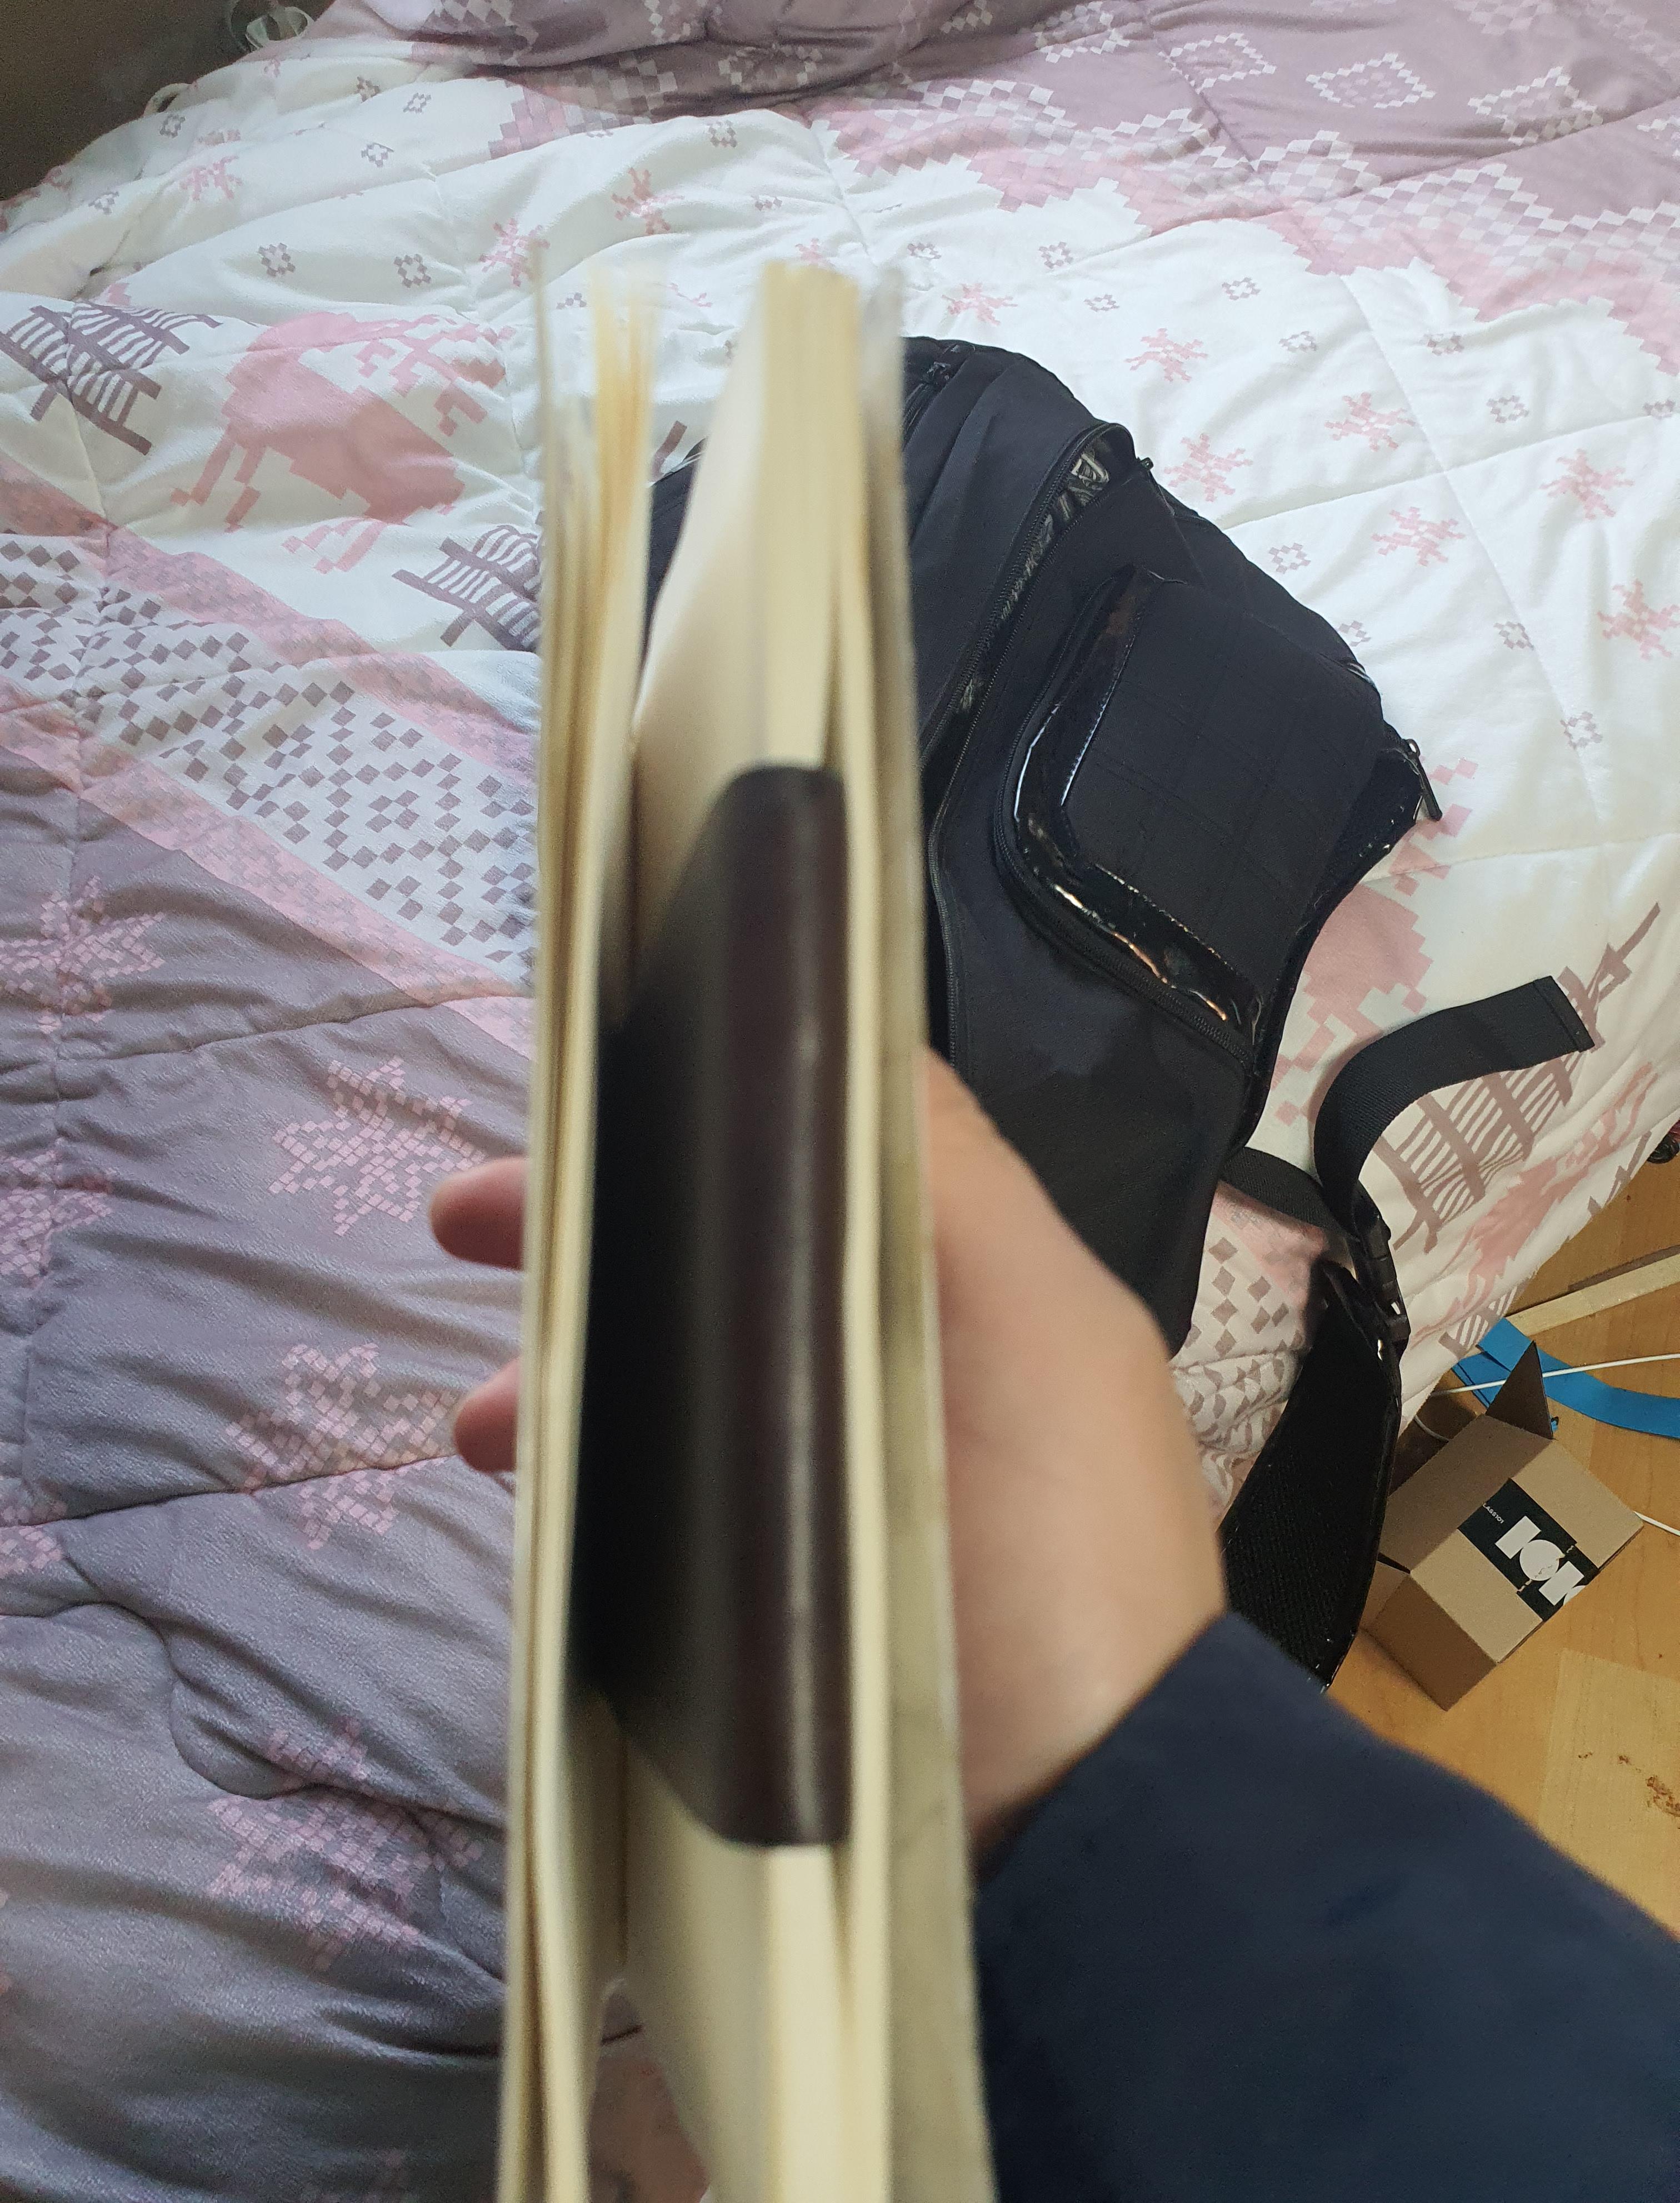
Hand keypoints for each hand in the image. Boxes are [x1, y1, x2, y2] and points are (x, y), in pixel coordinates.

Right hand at [430, 1058, 1222, 1854]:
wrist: (1082, 1846)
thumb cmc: (1048, 1557)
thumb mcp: (1016, 1320)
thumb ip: (936, 1165)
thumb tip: (842, 1011)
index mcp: (981, 1291)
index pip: (826, 1150)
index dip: (704, 1104)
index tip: (581, 1098)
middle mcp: (921, 1376)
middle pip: (738, 1261)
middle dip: (603, 1233)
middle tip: (463, 1222)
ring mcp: (858, 1499)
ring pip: (695, 1389)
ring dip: (578, 1373)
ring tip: (474, 1422)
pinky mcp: (803, 1610)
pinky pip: (686, 1507)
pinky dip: (609, 1487)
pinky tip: (540, 1512)